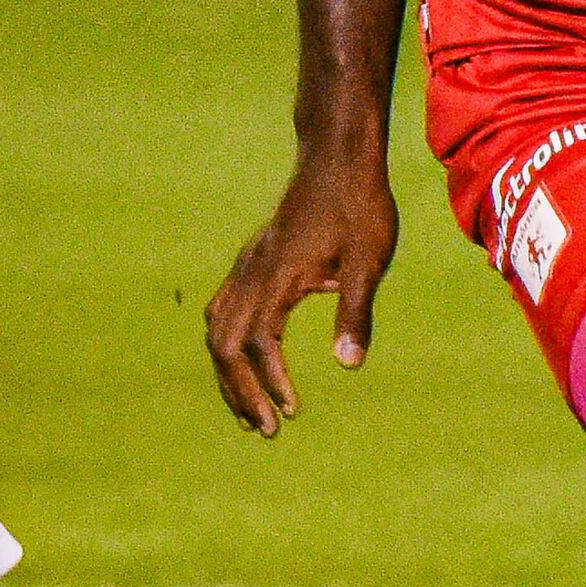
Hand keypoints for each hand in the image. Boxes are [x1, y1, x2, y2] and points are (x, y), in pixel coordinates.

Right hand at [204, 149, 399, 432]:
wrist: (337, 157)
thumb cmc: (359, 206)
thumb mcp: (369, 260)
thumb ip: (356, 312)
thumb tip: (349, 365)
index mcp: (278, 277)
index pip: (258, 343)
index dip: (270, 381)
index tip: (293, 410)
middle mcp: (252, 272)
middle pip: (224, 344)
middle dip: (240, 391)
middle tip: (267, 429)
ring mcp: (247, 265)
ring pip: (216, 328)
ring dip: (229, 373)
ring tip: (250, 410)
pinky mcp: (251, 261)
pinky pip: (221, 310)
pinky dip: (226, 345)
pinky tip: (244, 362)